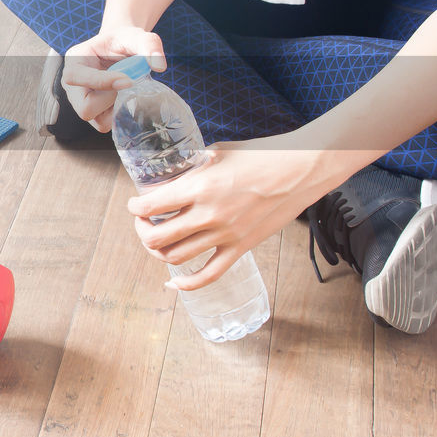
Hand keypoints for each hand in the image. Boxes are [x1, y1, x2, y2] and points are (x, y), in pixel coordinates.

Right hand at [62, 26, 166, 131]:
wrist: (120, 50)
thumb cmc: (123, 42)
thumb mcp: (135, 36)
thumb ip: (148, 44)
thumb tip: (159, 66)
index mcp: (74, 61)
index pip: (75, 77)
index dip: (102, 82)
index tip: (128, 80)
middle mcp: (72, 85)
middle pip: (84, 108)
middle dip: (111, 100)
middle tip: (126, 84)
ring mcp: (81, 102)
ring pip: (97, 120)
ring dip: (117, 107)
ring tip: (126, 89)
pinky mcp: (94, 114)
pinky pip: (105, 124)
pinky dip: (119, 114)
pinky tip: (125, 97)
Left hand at [127, 136, 335, 289]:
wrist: (300, 170)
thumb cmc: (261, 155)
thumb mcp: (218, 152)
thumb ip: (193, 166)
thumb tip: (173, 174)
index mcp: (200, 186)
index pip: (151, 205)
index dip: (135, 208)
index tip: (135, 204)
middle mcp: (209, 214)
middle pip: (157, 237)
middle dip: (141, 231)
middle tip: (142, 222)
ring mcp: (225, 234)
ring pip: (176, 257)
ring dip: (158, 252)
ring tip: (157, 241)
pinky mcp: (241, 248)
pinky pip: (208, 275)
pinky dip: (187, 284)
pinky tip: (173, 284)